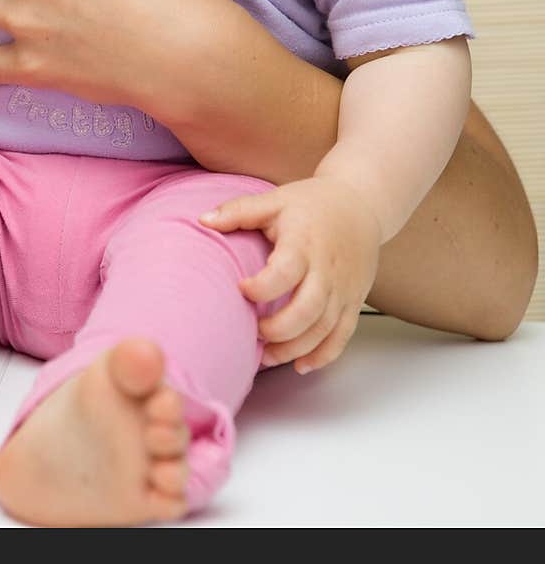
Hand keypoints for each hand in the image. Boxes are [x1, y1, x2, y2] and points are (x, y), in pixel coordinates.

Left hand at [201, 177, 380, 372]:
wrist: (361, 203)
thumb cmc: (314, 203)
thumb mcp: (275, 200)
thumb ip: (239, 211)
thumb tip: (203, 220)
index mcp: (304, 243)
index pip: (285, 272)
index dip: (261, 287)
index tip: (241, 289)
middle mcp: (327, 269)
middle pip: (307, 310)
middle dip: (278, 330)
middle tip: (254, 333)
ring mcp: (343, 288)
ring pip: (324, 329)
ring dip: (294, 349)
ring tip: (266, 356)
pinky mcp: (353, 300)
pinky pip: (342, 336)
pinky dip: (323, 355)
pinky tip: (300, 364)